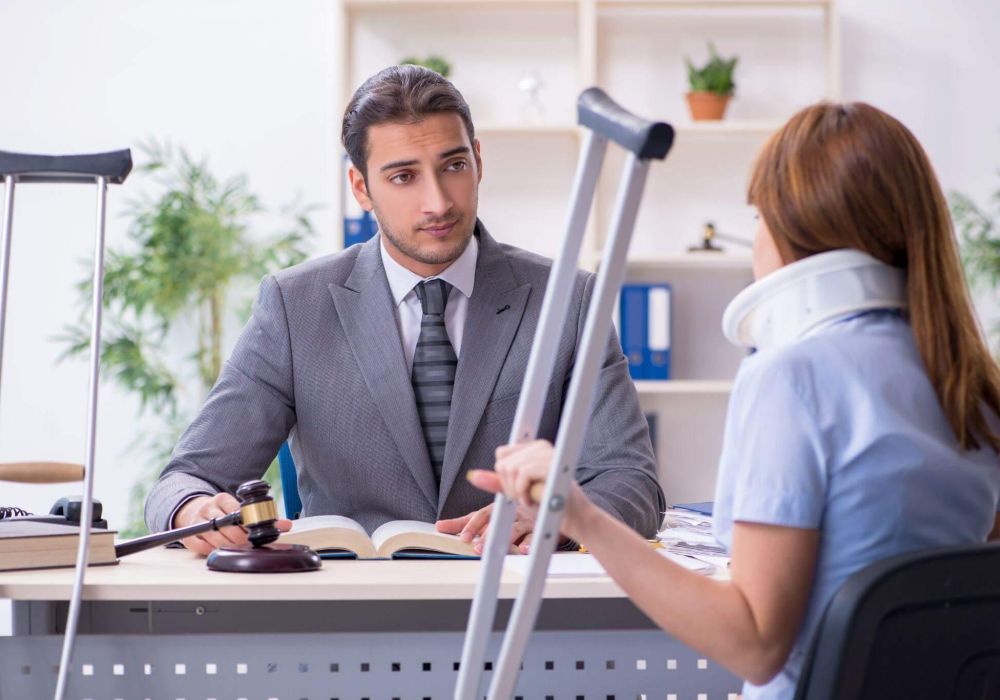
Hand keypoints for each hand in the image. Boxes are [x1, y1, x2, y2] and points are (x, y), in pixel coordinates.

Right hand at [173, 493, 291, 555]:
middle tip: (247, 543)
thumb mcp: (238, 508)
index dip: (247, 524)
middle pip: (226, 526)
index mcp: (222, 499)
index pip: (237, 511)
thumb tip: (285, 525)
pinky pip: (199, 545)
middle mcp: (208, 508)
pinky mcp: (188, 534)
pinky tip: (218, 549)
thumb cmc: (221, 511)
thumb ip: (262, 517)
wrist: (192, 509)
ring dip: (227, 545)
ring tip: (236, 548)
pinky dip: (210, 550)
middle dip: (240, 538)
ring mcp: (197, 521)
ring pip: (214, 537)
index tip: (254, 532)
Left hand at [435, 502, 536, 554]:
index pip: (482, 515)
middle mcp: (509, 512)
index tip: (464, 537)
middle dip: (486, 535)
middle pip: (497, 521)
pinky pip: (534, 535)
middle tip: (477, 548)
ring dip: (505, 539)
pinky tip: (524, 550)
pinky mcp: (538, 528)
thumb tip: (440, 526)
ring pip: (515, 528)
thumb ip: (464, 522)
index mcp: (496, 509)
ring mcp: (525, 519)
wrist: (543, 508)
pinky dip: (529, 543)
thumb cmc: (509, 515)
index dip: (472, 525)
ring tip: (496, 550)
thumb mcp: (486, 517)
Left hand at [467, 439, 593, 542]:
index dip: (504, 477)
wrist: (573, 518)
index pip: (501, 454)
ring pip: (510, 468)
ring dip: (517, 492)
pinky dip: (523, 493)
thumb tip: (473, 476)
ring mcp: (548, 453)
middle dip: (509, 487)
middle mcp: (541, 445)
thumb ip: (498, 483)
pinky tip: (533, 500)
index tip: (519, 489)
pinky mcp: (552, 464)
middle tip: (526, 497)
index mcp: (534, 447)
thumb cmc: (548, 504)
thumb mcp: (518, 491)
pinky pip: (522, 474)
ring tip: (531, 499)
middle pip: (503, 462)